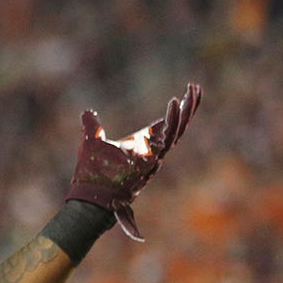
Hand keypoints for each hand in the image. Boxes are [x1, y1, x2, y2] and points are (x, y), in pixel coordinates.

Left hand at [67, 83, 202, 240]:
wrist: (91, 195)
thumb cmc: (93, 174)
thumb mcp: (91, 142)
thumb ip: (91, 126)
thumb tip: (87, 112)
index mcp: (142, 145)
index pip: (165, 126)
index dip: (175, 112)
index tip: (183, 95)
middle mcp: (152, 151)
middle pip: (177, 127)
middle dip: (188, 108)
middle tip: (196, 88)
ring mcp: (154, 156)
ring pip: (177, 130)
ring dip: (186, 110)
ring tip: (192, 90)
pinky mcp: (153, 160)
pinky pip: (168, 137)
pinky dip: (173, 120)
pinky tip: (176, 102)